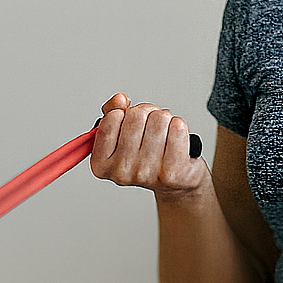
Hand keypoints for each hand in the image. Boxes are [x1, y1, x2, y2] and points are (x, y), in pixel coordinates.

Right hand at [90, 93, 207, 197]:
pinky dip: (179, 126)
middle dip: (147, 114)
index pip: (112, 117)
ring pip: (159, 119)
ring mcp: (147, 173)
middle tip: (151, 127)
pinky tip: (176, 139)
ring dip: (165, 120)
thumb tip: (119, 99)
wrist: (173, 183)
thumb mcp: (122, 133)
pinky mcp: (172, 173)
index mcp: (102, 163)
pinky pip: (178, 129)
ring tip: (164, 134)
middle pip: (137, 115)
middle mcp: (122, 171)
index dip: (125, 112)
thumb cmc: (146, 155)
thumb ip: (113, 111)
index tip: (130, 124)